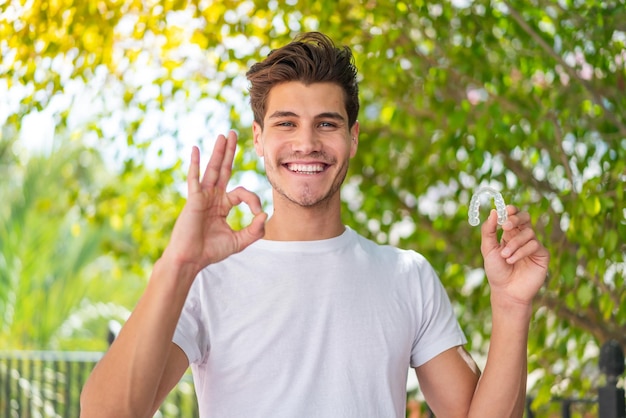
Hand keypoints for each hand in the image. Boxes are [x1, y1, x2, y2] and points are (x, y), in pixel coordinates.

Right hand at [163, 131, 266, 273]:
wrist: (191, 260)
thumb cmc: (210, 251)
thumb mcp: (239, 241)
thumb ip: (255, 230)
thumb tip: (265, 215)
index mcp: (222, 204)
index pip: (242, 193)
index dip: (253, 201)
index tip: (257, 214)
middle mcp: (212, 197)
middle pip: (224, 169)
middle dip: (230, 152)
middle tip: (234, 133)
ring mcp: (202, 196)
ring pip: (213, 169)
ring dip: (219, 152)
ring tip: (224, 135)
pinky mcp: (193, 200)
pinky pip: (194, 179)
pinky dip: (194, 164)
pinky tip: (195, 149)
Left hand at [480, 206, 548, 308]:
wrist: (506, 291)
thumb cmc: (496, 271)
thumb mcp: (488, 249)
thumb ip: (489, 231)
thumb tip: (494, 212)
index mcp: (509, 234)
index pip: (513, 215)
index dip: (511, 210)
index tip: (505, 210)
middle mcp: (522, 237)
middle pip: (525, 217)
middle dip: (516, 219)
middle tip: (506, 225)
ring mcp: (533, 245)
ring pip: (528, 232)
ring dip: (514, 243)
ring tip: (505, 257)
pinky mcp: (542, 255)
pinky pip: (534, 245)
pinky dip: (521, 251)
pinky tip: (512, 261)